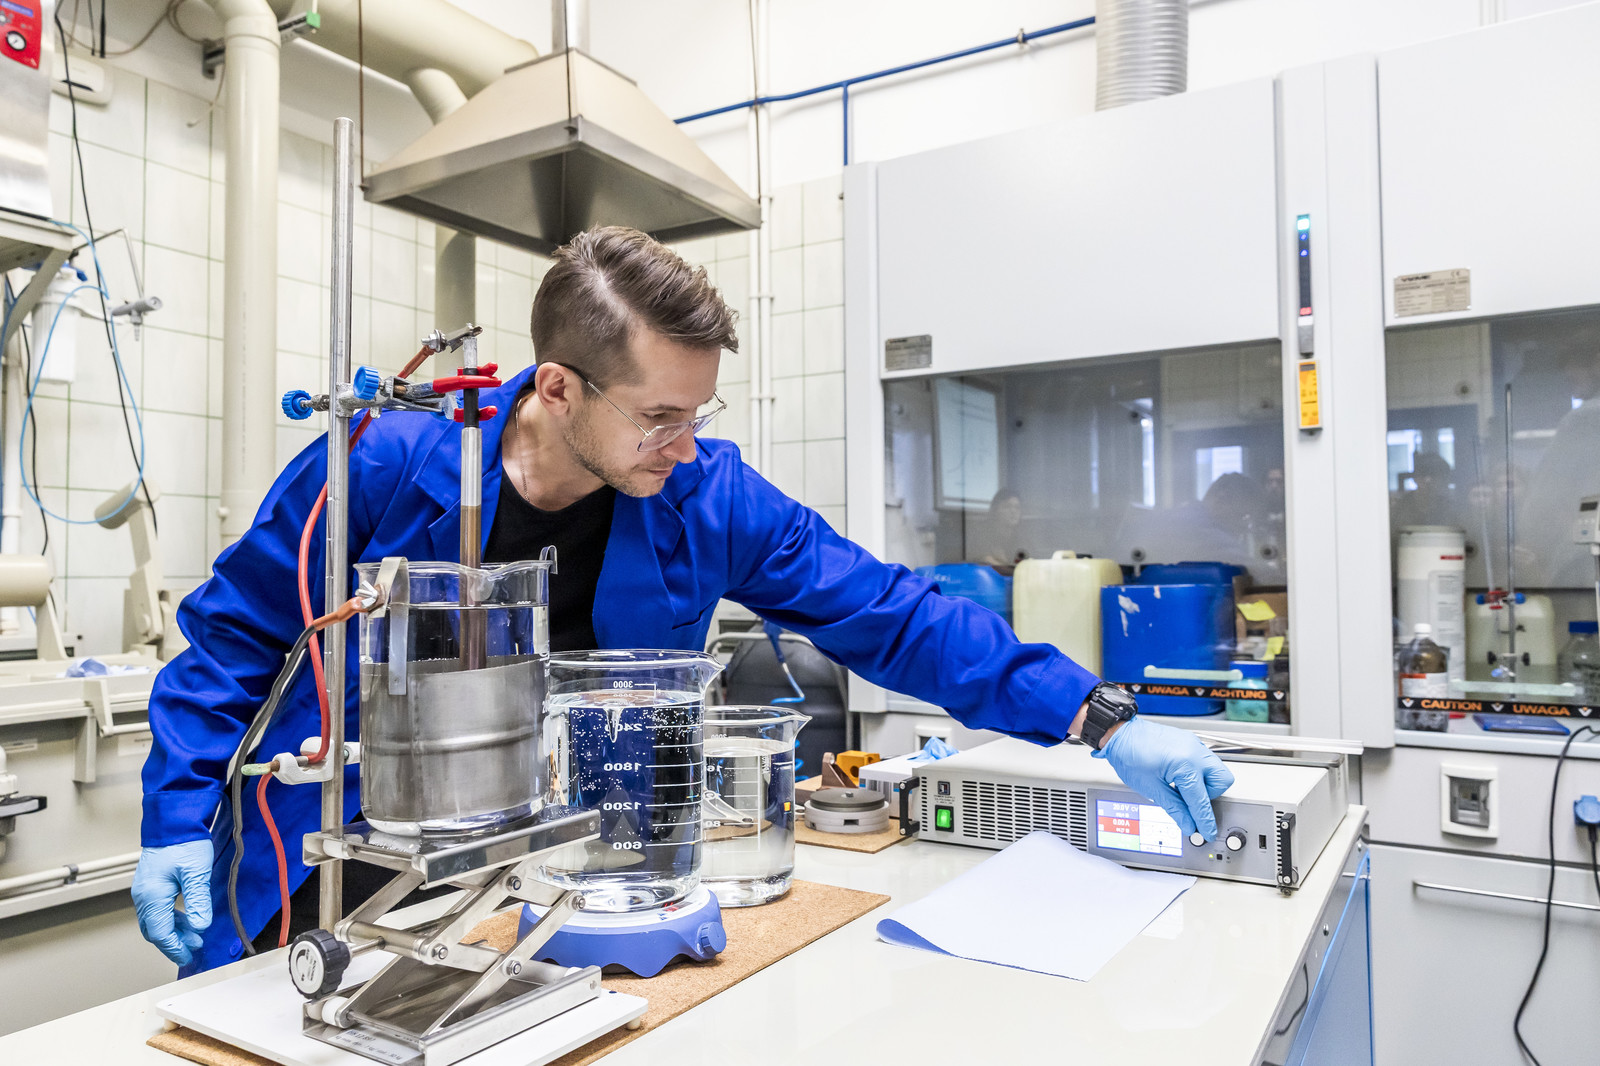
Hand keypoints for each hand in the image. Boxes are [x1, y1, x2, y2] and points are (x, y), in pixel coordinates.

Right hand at [131, 840, 213, 965]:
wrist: (174, 820)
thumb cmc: (184, 842)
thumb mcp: (196, 873)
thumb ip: (198, 901)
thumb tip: (200, 927)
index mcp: (151, 896)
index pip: (160, 932)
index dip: (175, 947)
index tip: (189, 956)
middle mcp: (143, 896)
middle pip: (154, 929)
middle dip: (173, 942)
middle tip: (193, 949)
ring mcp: (144, 890)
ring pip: (155, 920)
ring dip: (173, 931)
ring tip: (194, 936)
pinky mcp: (150, 884)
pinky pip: (157, 909)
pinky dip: (171, 918)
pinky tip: (187, 919)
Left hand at [1096, 718, 1234, 840]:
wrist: (1121, 734)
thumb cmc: (1130, 755)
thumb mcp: (1151, 788)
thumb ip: (1175, 808)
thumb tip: (1188, 824)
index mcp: (1186, 765)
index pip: (1201, 801)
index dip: (1204, 821)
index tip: (1207, 832)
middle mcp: (1195, 752)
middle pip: (1222, 782)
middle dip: (1210, 796)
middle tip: (1191, 802)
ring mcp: (1195, 745)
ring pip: (1217, 770)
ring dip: (1205, 784)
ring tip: (1182, 789)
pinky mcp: (1191, 742)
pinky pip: (1204, 761)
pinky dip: (1197, 773)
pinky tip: (1179, 778)